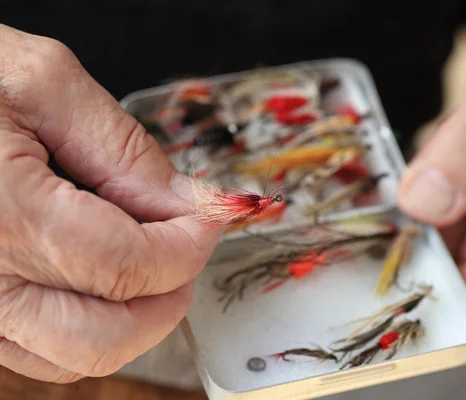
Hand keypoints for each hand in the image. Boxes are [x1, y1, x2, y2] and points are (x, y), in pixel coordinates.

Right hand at [0, 25, 221, 381]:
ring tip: (150, 262)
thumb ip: (125, 150)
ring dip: (134, 319)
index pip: (129, 266)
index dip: (189, 245)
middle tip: (187, 248)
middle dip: (169, 295)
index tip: (211, 217)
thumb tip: (190, 202)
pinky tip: (98, 276)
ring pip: (74, 357)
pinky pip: (38, 351)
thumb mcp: (41, 85)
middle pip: (107, 336)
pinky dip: (88, 324)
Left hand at [397, 14, 465, 317]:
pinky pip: (449, 229)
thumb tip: (423, 203)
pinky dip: (427, 203)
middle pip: (454, 269)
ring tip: (422, 161)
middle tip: (388, 187)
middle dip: (412, 234)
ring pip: (445, 248)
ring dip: (417, 214)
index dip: (421, 271)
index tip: (376, 240)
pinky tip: (429, 168)